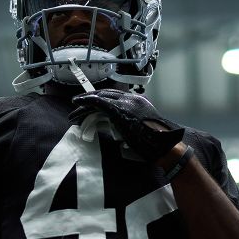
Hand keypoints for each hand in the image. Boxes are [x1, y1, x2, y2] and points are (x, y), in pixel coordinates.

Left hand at [70, 89, 184, 162]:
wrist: (164, 144)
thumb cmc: (156, 142)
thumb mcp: (142, 128)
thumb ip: (130, 124)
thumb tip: (118, 129)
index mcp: (139, 102)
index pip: (115, 96)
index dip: (101, 99)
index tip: (92, 103)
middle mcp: (132, 99)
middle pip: (106, 95)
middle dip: (91, 99)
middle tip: (78, 104)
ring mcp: (126, 103)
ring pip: (100, 98)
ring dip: (85, 103)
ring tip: (74, 110)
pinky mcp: (119, 111)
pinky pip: (99, 102)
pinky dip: (87, 102)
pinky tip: (78, 103)